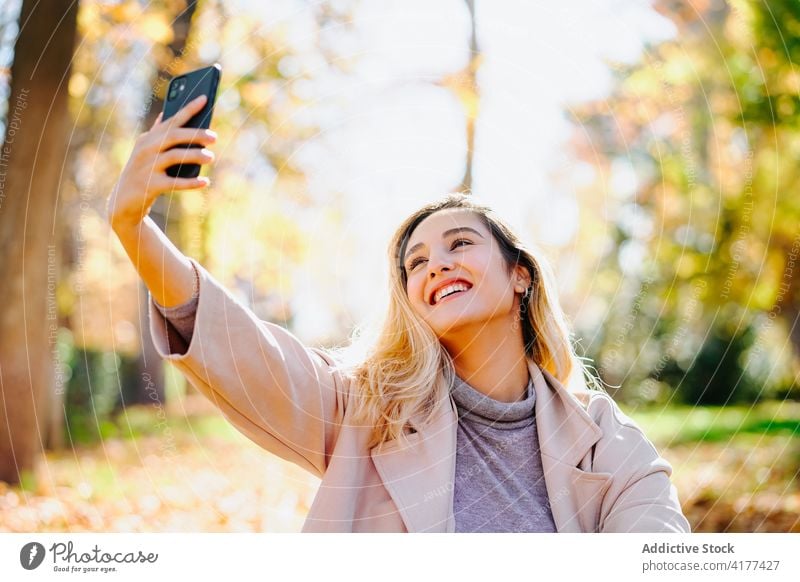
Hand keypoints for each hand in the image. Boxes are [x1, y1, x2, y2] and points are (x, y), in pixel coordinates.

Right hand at [106, 94, 216, 230]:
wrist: (123, 202)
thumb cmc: (142, 173)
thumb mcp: (146, 151)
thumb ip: (157, 133)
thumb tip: (168, 114)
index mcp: (148, 139)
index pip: (171, 120)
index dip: (188, 109)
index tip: (205, 98)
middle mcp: (146, 149)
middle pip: (173, 136)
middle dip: (195, 134)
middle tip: (214, 137)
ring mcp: (147, 167)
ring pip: (174, 157)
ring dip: (194, 156)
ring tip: (211, 157)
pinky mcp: (150, 186)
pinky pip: (174, 182)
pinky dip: (190, 182)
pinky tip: (205, 182)